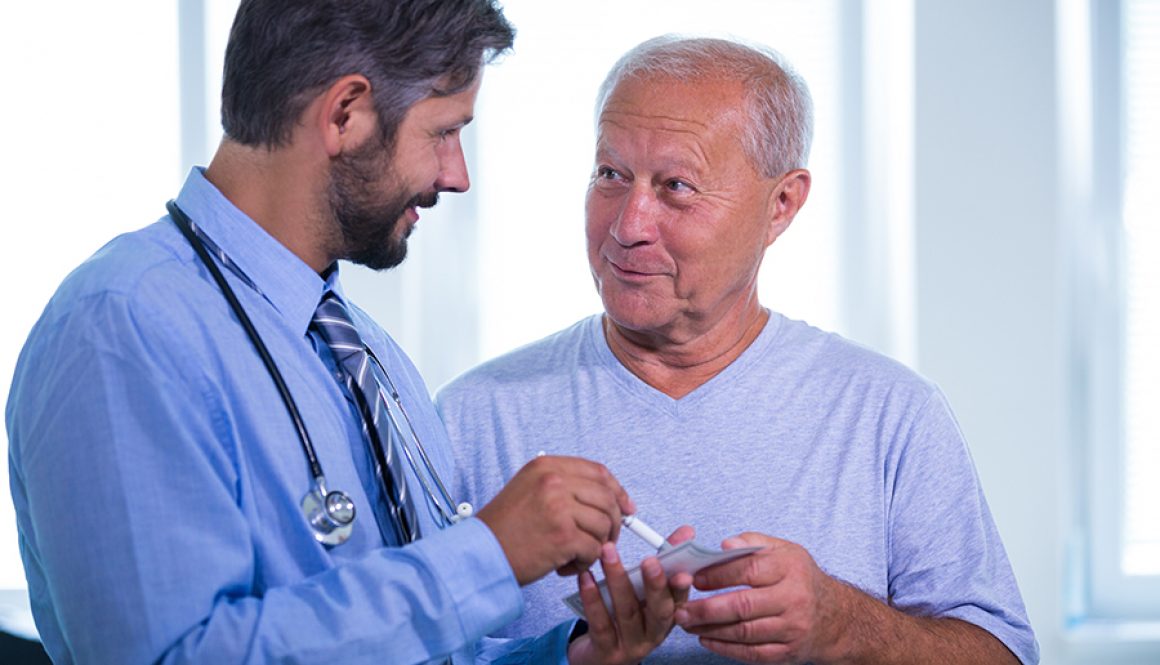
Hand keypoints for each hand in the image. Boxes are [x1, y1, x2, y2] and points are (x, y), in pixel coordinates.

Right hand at [476, 455, 632, 584]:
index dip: (617, 490)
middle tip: (604, 539)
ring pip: (604, 525)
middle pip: (607, 498)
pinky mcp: (563, 535)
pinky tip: (566, 565)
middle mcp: (554, 481)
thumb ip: (565, 487)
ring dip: (596, 545)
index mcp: (546, 467)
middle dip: (614, 522)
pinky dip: (585, 562)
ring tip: (575, 555)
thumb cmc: (503, 529)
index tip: (626, 507)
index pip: (598, 471)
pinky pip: (594, 549)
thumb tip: (608, 498)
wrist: (480, 554)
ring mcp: (559, 507)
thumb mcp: (530, 491)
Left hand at [568, 526, 695, 664]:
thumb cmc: (624, 616)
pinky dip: (593, 599)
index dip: (681, 587)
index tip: (682, 572)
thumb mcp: (645, 590)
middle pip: (659, 611)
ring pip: (627, 613)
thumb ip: (664, 560)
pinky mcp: (607, 651)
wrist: (598, 654)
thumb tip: (686, 532)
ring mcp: (631, 645)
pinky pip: (600, 624)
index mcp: (667, 617)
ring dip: (618, 580)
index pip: (679, 601)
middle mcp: (653, 634)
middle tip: (649, 561)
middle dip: (655, 585)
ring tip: (607, 554)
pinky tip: (585, 578)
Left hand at [673, 532, 840, 663]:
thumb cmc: (800, 578)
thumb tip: (725, 545)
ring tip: (688, 624)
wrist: (835, 617)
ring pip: (744, 632)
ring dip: (710, 630)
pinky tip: (707, 640)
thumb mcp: (784, 550)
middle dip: (707, 609)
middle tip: (682, 609)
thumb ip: (752, 542)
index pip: (748, 569)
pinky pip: (751, 653)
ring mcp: (791, 629)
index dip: (717, 575)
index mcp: (790, 569)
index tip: (693, 578)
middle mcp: (793, 599)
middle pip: (743, 606)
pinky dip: (726, 648)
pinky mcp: (787, 652)